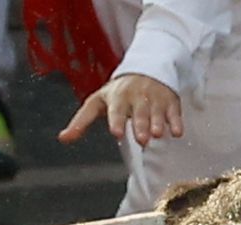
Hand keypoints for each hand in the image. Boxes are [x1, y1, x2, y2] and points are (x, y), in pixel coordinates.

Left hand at [60, 73, 185, 146]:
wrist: (145, 69)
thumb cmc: (118, 92)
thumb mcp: (97, 102)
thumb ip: (81, 122)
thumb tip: (63, 138)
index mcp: (117, 97)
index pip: (116, 110)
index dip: (117, 121)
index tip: (116, 132)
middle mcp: (136, 96)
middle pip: (139, 113)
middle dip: (140, 125)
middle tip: (142, 139)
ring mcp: (154, 97)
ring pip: (157, 111)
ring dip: (158, 123)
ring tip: (157, 134)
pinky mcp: (170, 99)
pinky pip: (174, 111)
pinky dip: (176, 121)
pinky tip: (177, 132)